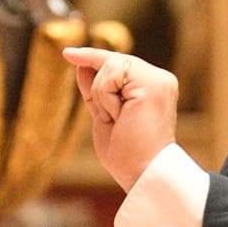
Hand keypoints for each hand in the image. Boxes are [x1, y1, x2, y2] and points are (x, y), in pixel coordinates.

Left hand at [59, 47, 177, 189]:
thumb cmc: (125, 153)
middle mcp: (159, 79)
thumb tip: (83, 63)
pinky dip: (106, 97)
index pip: (118, 64)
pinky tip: (120, 115)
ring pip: (110, 65)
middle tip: (113, 119)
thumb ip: (97, 88)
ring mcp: (159, 80)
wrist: (141, 173)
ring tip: (119, 119)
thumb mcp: (104, 114)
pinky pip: (112, 74)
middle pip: (112, 61)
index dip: (92, 57)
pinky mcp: (153, 84)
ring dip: (102, 96)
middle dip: (98, 90)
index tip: (68, 54)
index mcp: (151, 87)